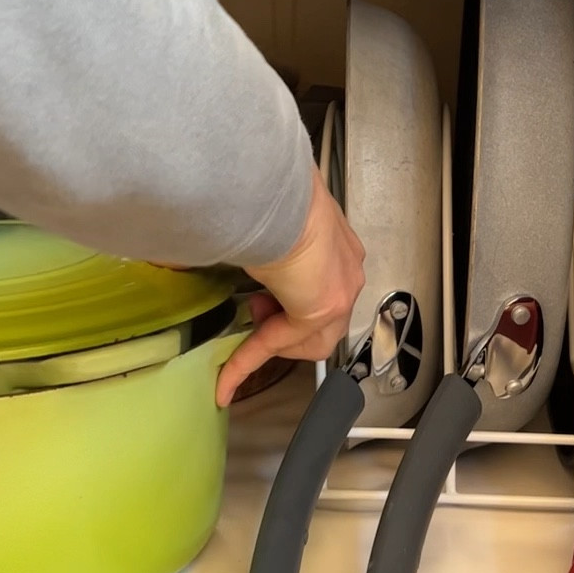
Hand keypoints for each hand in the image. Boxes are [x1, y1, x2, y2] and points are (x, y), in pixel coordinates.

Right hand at [216, 165, 364, 407]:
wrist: (277, 193)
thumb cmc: (268, 192)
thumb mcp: (267, 218)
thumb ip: (261, 236)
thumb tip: (226, 231)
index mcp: (337, 243)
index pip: (318, 286)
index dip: (288, 304)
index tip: (262, 306)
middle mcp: (347, 268)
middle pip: (322, 322)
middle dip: (287, 326)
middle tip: (259, 308)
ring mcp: (342, 289)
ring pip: (311, 339)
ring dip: (276, 340)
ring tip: (253, 318)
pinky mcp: (324, 307)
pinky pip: (281, 342)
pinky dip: (250, 360)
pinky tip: (226, 380)